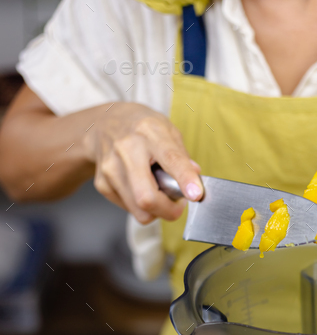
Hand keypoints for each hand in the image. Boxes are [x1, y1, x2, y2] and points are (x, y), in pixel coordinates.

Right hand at [83, 103, 201, 223]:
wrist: (103, 124)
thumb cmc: (140, 129)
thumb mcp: (167, 130)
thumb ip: (182, 156)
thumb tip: (195, 180)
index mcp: (149, 132)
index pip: (170, 158)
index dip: (185, 179)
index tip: (196, 194)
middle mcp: (126, 149)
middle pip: (147, 197)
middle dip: (169, 211)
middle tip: (178, 205)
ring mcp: (111, 168)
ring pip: (139, 210)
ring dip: (157, 210)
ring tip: (159, 193)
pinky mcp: (102, 184)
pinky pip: (130, 210)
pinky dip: (141, 207)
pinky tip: (141, 188)